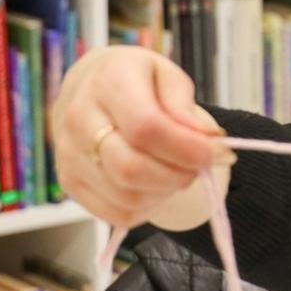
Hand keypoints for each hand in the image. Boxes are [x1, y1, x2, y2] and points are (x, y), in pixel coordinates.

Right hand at [51, 45, 233, 229]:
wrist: (89, 88)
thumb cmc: (136, 82)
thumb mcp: (167, 76)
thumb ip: (184, 105)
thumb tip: (207, 139)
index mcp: (107, 84)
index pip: (147, 128)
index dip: (189, 148)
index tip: (220, 152)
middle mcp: (79, 120)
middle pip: (131, 168)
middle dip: (180, 174)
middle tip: (200, 165)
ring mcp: (69, 155)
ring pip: (127, 197)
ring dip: (166, 192)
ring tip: (178, 170)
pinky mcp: (70, 182)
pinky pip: (117, 214)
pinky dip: (148, 208)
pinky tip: (156, 185)